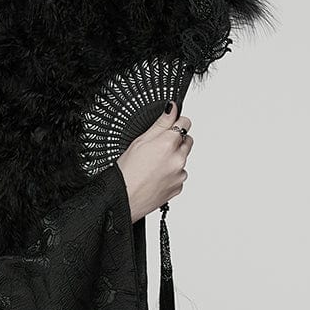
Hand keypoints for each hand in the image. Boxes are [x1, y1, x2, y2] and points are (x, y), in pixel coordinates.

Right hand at [115, 101, 193, 222]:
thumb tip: (172, 108)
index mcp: (168, 143)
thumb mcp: (139, 142)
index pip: (185, 123)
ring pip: (183, 159)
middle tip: (155, 150)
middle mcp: (178, 158)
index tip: (167, 128)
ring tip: (152, 167)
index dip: (174, 124)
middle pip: (187, 141)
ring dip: (173, 160)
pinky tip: (155, 178)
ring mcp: (180, 174)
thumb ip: (161, 123)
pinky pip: (179, 176)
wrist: (122, 200)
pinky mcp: (178, 187)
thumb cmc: (125, 173)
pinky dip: (171, 175)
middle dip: (175, 142)